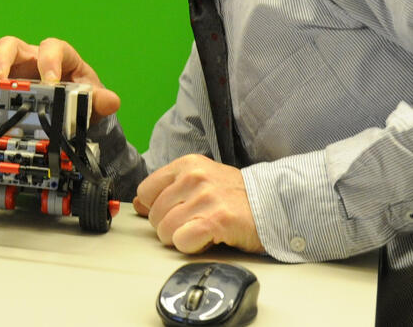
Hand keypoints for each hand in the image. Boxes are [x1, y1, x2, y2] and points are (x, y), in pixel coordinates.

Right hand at [0, 35, 119, 116]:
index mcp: (59, 56)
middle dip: (4, 59)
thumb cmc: (80, 96)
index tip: (49, 83)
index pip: (53, 47)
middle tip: (1, 79)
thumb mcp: (92, 99)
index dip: (49, 61)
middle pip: (13, 44)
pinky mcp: (1, 80)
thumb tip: (111, 100)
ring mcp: (14, 67)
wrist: (71, 109)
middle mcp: (32, 57)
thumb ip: (100, 99)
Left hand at [133, 153, 263, 254]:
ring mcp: (205, 197)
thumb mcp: (200, 183)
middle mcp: (193, 177)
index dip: (156, 209)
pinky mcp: (216, 220)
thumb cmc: (237, 196)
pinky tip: (207, 239)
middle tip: (193, 225)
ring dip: (181, 239)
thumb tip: (137, 204)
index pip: (145, 191)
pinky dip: (191, 246)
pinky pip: (182, 240)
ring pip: (166, 230)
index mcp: (187, 165)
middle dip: (169, 228)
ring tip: (202, 232)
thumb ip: (168, 190)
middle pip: (154, 215)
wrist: (275, 205)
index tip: (174, 212)